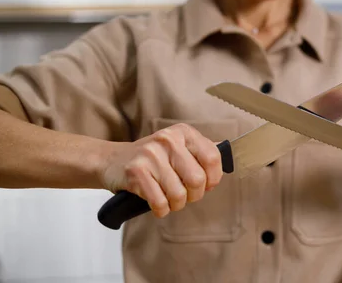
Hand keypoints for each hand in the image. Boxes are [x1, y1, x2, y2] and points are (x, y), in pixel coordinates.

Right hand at [100, 123, 222, 217]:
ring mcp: (151, 155)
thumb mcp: (178, 146)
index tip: (207, 185)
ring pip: (179, 194)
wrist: (112, 160)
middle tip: (186, 195)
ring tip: (169, 199)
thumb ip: (201, 150)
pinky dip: (161, 209)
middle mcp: (168, 140)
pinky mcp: (136, 172)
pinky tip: (158, 204)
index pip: (213, 157)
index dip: (214, 178)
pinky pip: (160, 202)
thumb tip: (229, 154)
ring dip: (176, 204)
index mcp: (183, 133)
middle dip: (194, 195)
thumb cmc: (152, 158)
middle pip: (197, 180)